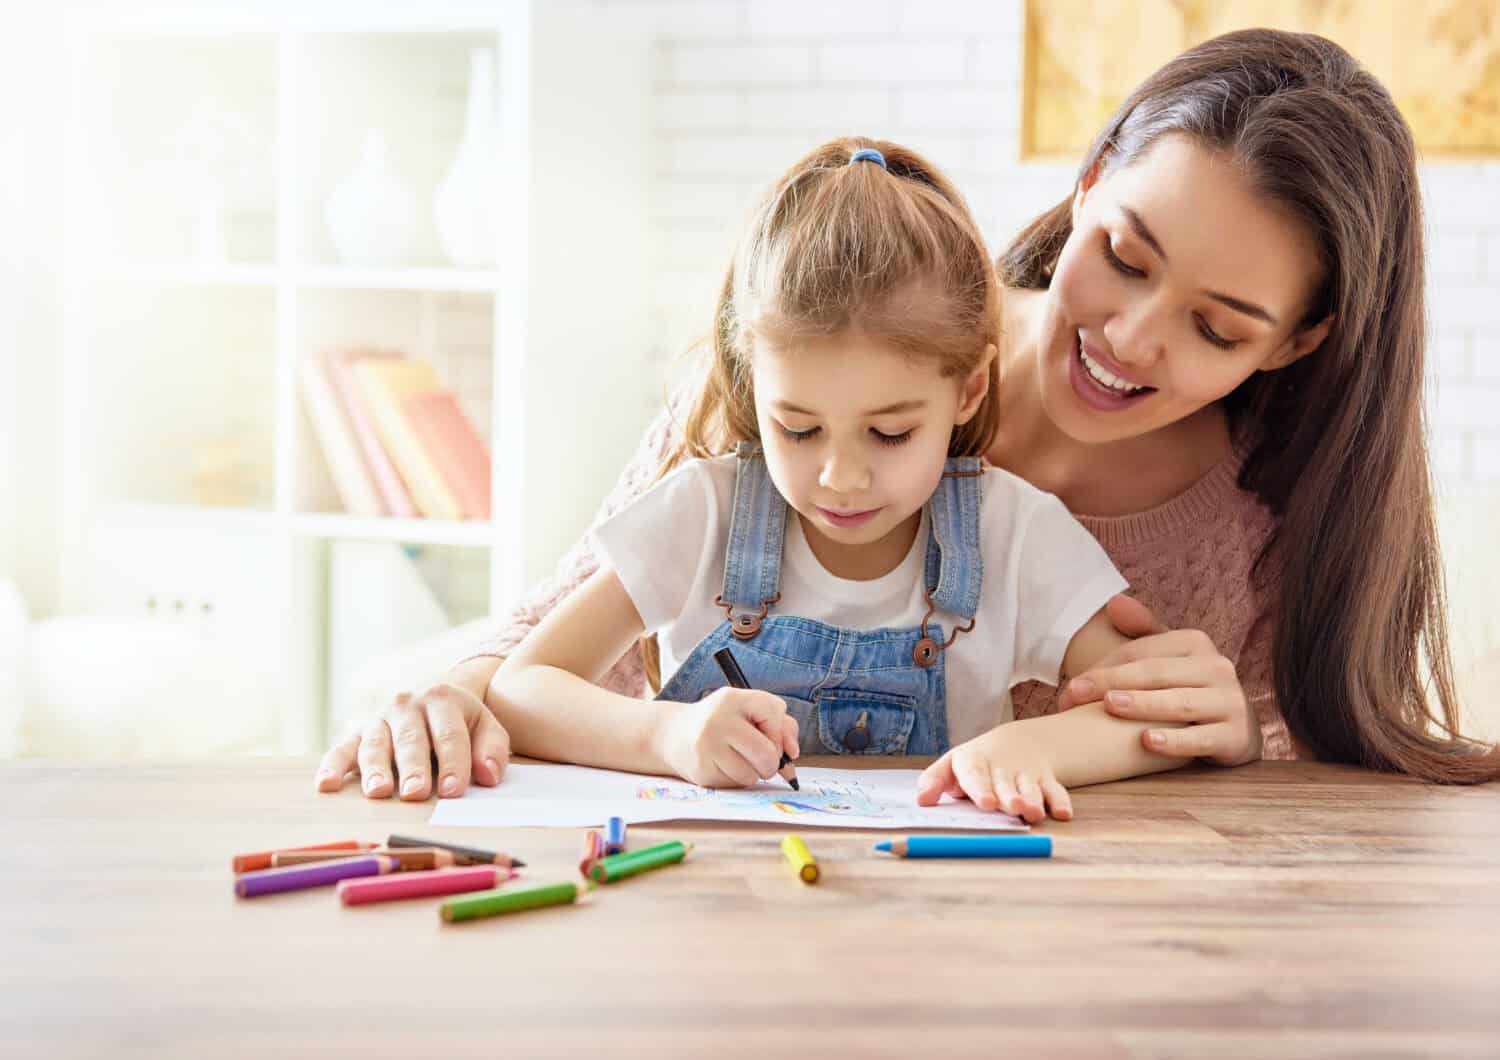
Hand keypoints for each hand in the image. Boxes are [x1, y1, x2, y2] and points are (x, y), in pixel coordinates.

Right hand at [313, 657, 510, 799]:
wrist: (433, 697)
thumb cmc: (462, 723)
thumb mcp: (485, 727)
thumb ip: (492, 750)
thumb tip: (488, 776)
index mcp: (443, 700)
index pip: (450, 735)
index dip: (453, 763)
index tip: (454, 791)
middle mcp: (408, 706)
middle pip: (411, 740)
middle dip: (414, 768)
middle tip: (415, 793)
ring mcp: (380, 719)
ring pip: (376, 744)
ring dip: (376, 769)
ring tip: (378, 792)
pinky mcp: (357, 733)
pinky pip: (342, 748)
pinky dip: (332, 765)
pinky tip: (326, 784)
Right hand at [656, 687, 798, 787]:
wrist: (674, 735)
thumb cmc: (721, 722)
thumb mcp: (747, 711)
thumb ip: (779, 725)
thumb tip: (792, 755)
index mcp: (732, 698)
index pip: (773, 712)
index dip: (779, 730)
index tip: (770, 736)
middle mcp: (718, 720)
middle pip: (766, 753)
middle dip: (772, 762)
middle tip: (762, 759)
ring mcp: (707, 747)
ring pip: (752, 774)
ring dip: (753, 772)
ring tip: (737, 759)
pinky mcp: (701, 770)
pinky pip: (736, 784)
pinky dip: (737, 779)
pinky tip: (723, 766)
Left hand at [915, 722, 1070, 822]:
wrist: (1015, 745)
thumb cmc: (975, 763)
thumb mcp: (952, 766)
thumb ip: (934, 781)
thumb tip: (921, 801)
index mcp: (975, 762)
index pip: (975, 773)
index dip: (980, 788)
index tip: (985, 803)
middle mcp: (1002, 767)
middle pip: (1006, 783)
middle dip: (1010, 796)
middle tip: (1012, 808)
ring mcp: (1026, 773)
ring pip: (1031, 788)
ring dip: (1034, 800)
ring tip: (1033, 813)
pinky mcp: (1046, 780)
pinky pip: (1056, 790)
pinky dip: (1061, 801)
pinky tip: (1063, 814)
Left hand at [1057, 595, 1261, 766]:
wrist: (1235, 728)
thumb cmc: (1188, 688)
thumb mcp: (1169, 658)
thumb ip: (1142, 632)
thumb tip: (1114, 603)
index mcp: (1196, 643)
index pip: (1141, 652)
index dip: (1103, 668)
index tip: (1071, 687)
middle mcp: (1217, 667)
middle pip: (1156, 674)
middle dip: (1112, 683)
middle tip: (1073, 696)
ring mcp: (1230, 702)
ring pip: (1179, 703)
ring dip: (1143, 705)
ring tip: (1110, 706)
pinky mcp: (1236, 736)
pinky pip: (1201, 739)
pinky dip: (1175, 741)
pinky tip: (1147, 741)